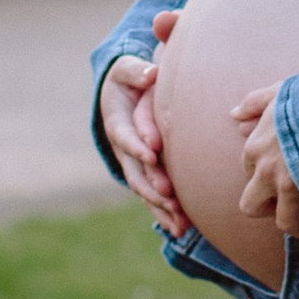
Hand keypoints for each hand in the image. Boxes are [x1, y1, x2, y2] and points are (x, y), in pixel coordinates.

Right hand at [100, 16, 187, 233]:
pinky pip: (153, 198)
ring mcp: (133, 165)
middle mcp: (123, 149)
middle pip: (134, 171)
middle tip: (168, 195)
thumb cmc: (129, 80)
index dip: (136, 144)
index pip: (125, 135)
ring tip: (179, 222)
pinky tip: (181, 229)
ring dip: (160, 207)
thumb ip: (136, 71)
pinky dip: (165, 213)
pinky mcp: (145, 175)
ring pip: (144, 190)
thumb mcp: (126, 70)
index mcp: (117, 122)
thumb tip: (150, 74)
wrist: (122, 97)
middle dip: (151, 185)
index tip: (151, 153)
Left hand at [231, 83, 298, 241]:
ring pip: (286, 223)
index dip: (267, 173)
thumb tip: (234, 115)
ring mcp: (293, 189)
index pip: (249, 172)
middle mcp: (268, 172)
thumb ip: (257, 101)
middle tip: (292, 203)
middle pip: (253, 208)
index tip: (287, 168)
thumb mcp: (284, 90)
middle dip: (271, 209)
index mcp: (256, 147)